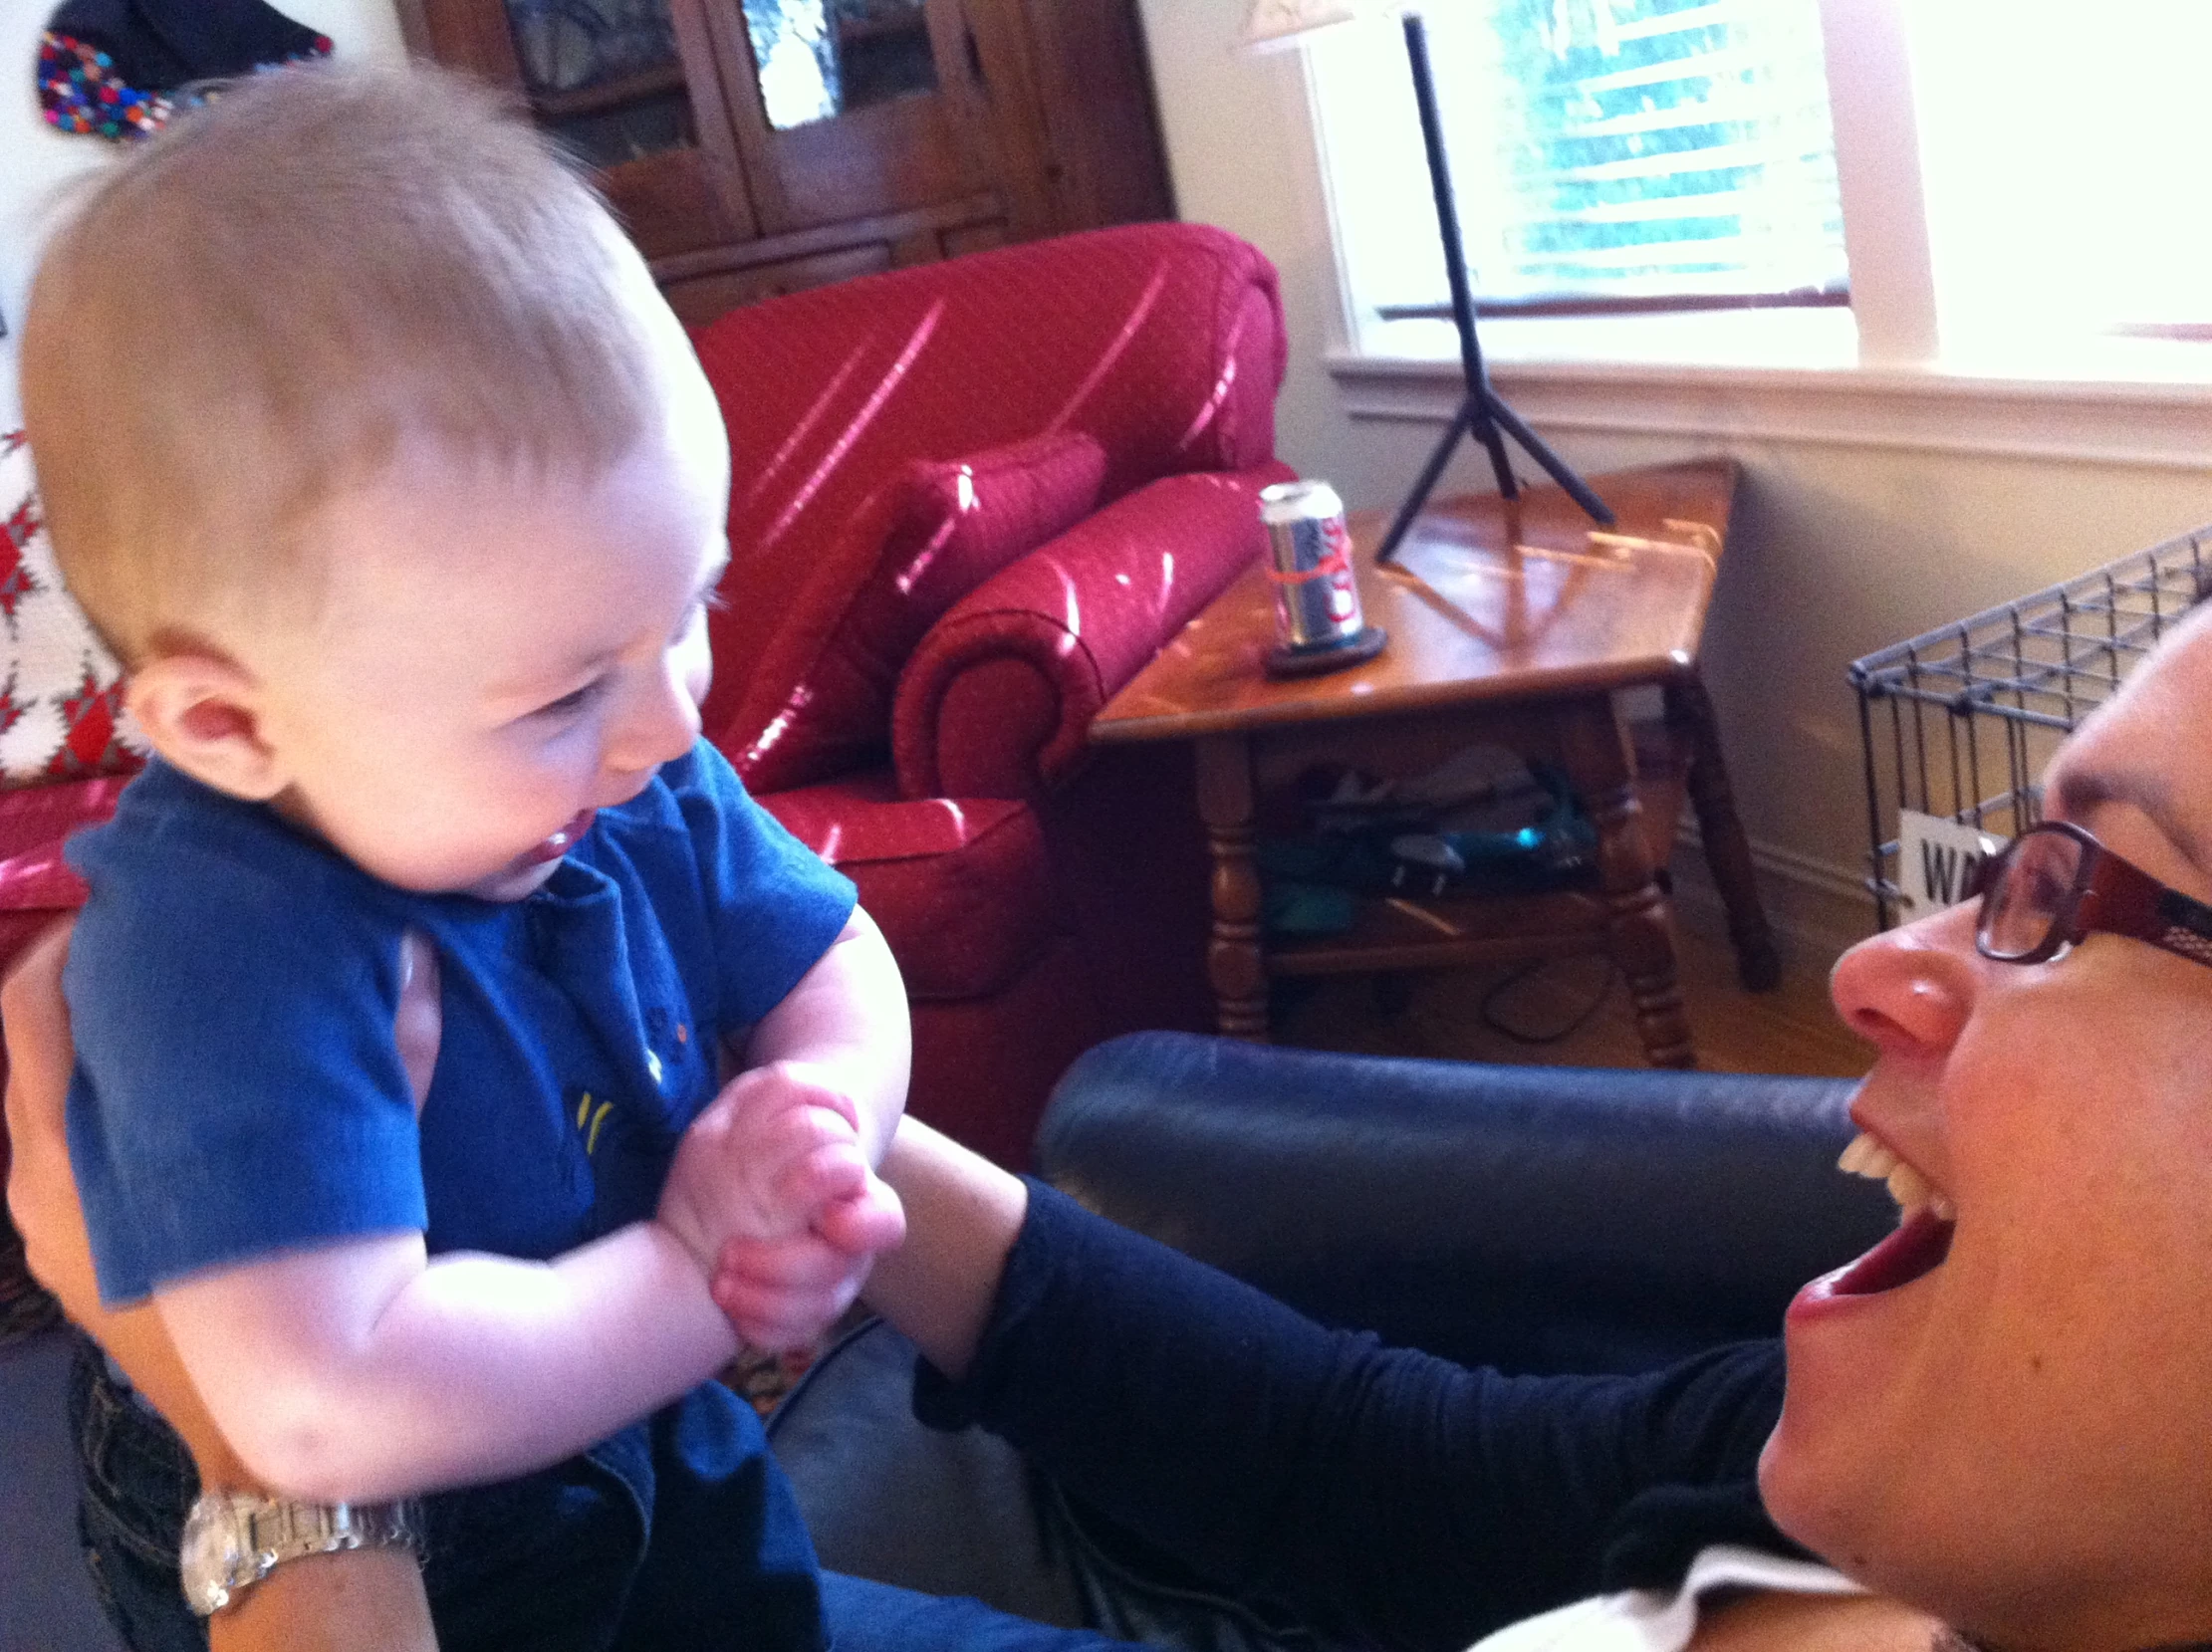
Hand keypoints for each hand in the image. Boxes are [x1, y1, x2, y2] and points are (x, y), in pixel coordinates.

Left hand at [4, 922, 442, 1484]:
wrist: (273, 1432)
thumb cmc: (303, 1294)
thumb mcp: (342, 1163)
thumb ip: (379, 1059)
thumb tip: (405, 956)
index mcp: (78, 1146)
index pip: (38, 1004)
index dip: (83, 941)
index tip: (145, 903)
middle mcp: (42, 1178)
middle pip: (30, 1041)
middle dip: (87, 982)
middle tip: (162, 938)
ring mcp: (48, 1226)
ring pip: (44, 1097)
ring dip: (95, 1045)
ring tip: (172, 1007)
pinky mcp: (69, 1261)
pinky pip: (63, 1150)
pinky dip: (101, 1105)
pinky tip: (174, 1099)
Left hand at [661, 1061, 904, 1348]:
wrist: (713, 1194)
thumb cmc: (745, 1139)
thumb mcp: (755, 1102)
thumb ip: (791, 1092)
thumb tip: (838, 1110)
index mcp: (850, 1194)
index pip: (882, 1220)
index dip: (855, 1223)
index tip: (819, 1215)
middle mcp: (847, 1245)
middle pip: (839, 1271)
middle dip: (783, 1263)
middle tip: (732, 1251)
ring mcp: (826, 1283)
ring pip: (817, 1310)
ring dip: (762, 1294)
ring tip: (721, 1276)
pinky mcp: (798, 1315)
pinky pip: (790, 1336)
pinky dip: (756, 1324)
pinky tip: (726, 1299)